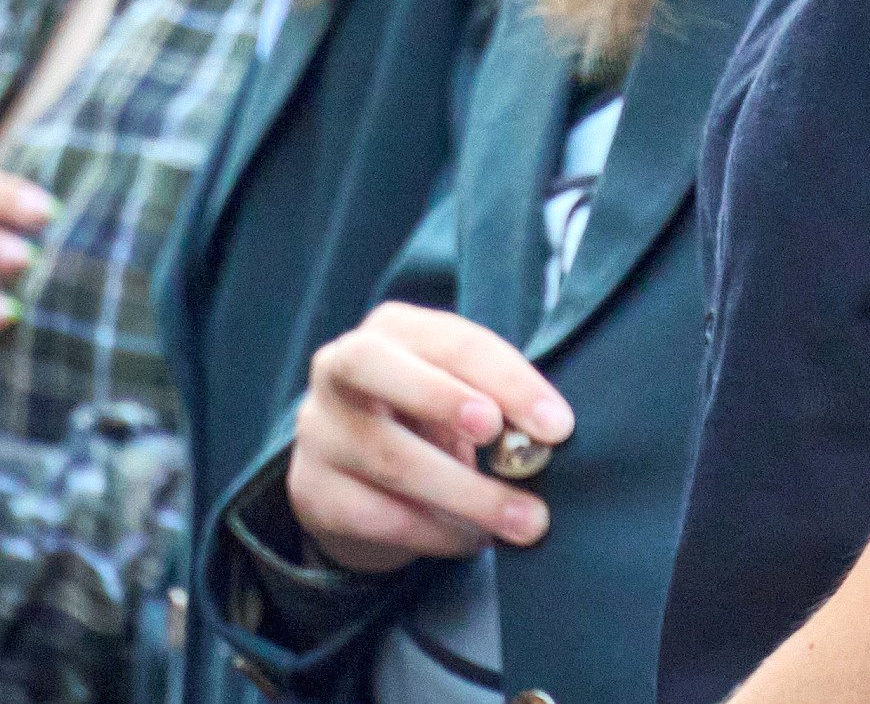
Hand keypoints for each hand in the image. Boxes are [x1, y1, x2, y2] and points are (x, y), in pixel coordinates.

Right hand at [285, 304, 567, 573]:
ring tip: (524, 521)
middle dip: (444, 399)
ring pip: (388, 457)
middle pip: (378, 368)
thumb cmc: (430, 422)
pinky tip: (475, 540)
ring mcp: (319, 430)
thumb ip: (498, 406)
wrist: (362, 479)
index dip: (507, 381)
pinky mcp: (312, 490)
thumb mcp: (461, 397)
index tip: (557, 426)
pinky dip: (435, 533)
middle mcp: (340, 367)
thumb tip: (545, 438)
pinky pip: (377, 516)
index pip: (453, 341)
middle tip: (501, 438)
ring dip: (466, 494)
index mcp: (394, 329)